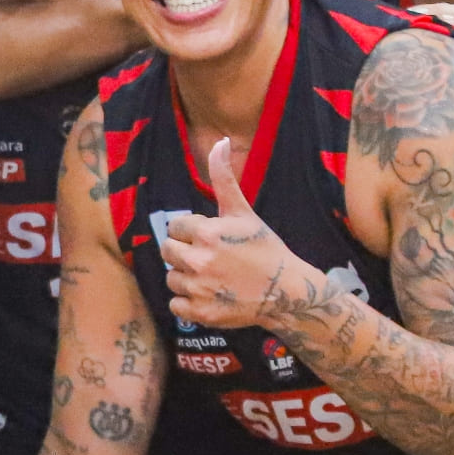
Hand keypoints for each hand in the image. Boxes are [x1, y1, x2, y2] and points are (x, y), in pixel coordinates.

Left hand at [160, 137, 311, 329]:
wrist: (286, 291)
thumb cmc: (264, 248)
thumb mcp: (243, 212)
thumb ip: (224, 178)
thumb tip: (220, 141)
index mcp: (206, 232)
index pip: (175, 227)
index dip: (192, 232)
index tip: (212, 239)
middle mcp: (198, 260)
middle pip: (168, 251)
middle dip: (184, 252)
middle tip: (210, 258)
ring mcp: (198, 289)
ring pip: (171, 278)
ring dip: (186, 278)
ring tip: (213, 277)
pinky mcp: (199, 313)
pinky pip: (175, 305)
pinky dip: (188, 303)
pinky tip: (209, 295)